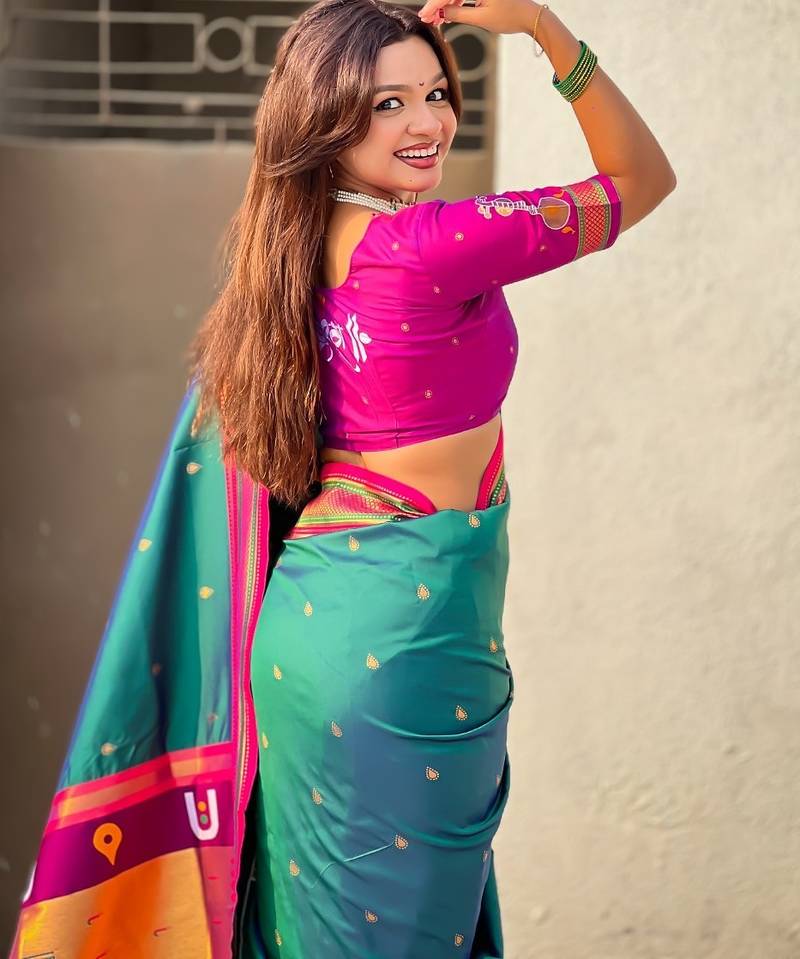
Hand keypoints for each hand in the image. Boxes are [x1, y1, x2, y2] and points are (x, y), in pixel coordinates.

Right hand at [417, 0, 538, 35]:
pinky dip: (455, 1)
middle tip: (428, 19)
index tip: (425, 15)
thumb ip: (459, 13)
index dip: (435, 4)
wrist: (528, 16)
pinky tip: (449, 13)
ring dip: (445, 3)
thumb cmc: (510, 16)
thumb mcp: (481, 18)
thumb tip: (442, 12)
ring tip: (438, 20)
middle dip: (438, 4)